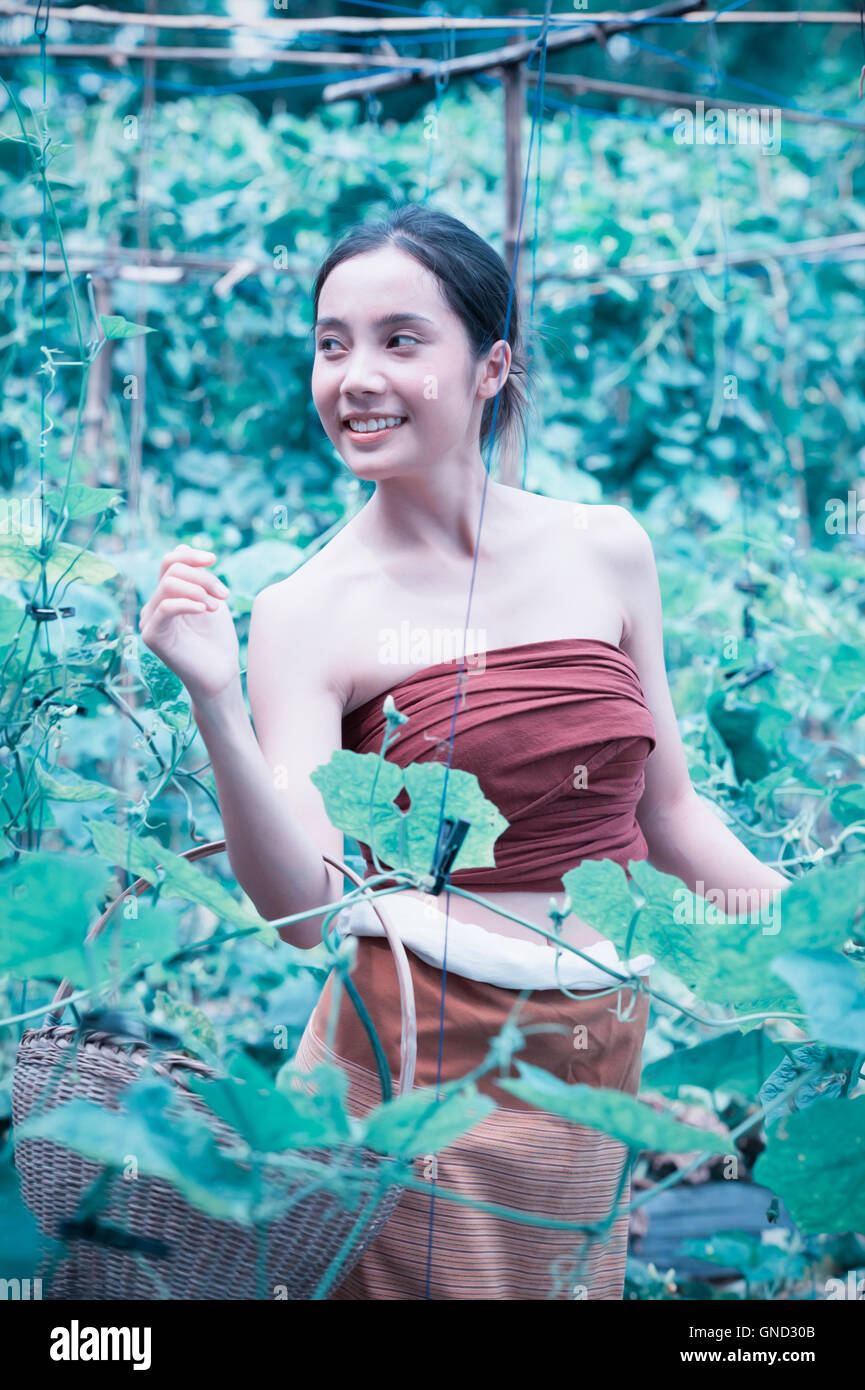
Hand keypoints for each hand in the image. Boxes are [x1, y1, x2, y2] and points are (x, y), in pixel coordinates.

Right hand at [138, 544, 239, 706]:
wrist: (220, 675)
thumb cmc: (217, 641)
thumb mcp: (210, 600)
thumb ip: (197, 577)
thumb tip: (182, 546)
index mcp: (167, 596)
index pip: (169, 562)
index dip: (190, 555)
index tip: (214, 560)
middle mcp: (154, 606)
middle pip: (172, 570)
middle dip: (203, 577)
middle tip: (224, 595)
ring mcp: (150, 621)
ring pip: (168, 584)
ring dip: (199, 589)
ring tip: (217, 606)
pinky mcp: (151, 636)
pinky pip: (165, 607)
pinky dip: (188, 603)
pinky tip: (205, 610)